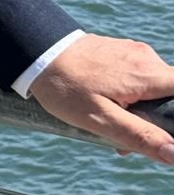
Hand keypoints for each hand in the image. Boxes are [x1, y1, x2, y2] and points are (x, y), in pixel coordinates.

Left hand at [28, 33, 173, 163]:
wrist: (34, 52)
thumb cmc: (65, 87)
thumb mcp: (100, 119)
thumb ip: (141, 136)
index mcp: (147, 74)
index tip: (164, 129)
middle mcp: (146, 58)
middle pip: (170, 94)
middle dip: (156, 121)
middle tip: (127, 142)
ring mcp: (133, 53)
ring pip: (152, 88)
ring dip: (140, 112)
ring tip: (109, 126)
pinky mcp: (120, 52)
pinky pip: (137, 78)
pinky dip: (129, 97)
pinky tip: (105, 109)